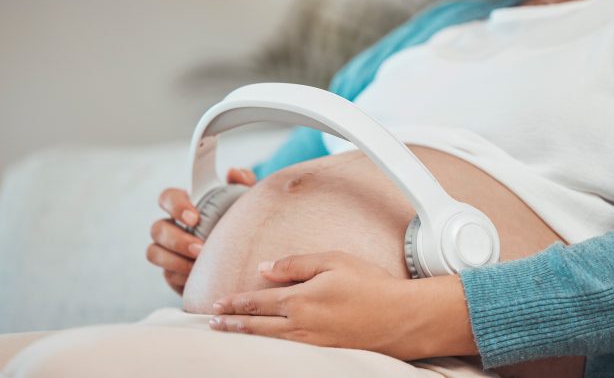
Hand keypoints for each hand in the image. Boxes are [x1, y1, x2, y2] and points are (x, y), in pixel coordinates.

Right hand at [147, 167, 256, 294]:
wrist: (243, 258)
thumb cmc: (239, 223)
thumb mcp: (245, 201)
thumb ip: (243, 182)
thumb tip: (234, 173)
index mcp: (186, 205)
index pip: (167, 197)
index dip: (175, 206)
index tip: (194, 218)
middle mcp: (172, 226)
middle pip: (157, 228)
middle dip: (176, 239)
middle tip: (200, 247)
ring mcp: (169, 250)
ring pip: (154, 252)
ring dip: (174, 259)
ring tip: (199, 264)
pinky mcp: (172, 272)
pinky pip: (167, 275)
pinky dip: (181, 275)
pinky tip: (199, 276)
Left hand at [210, 251, 476, 359]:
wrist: (401, 318)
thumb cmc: (371, 284)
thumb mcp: (333, 260)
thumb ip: (296, 264)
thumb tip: (265, 268)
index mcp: (300, 299)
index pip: (257, 301)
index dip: (235, 302)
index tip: (217, 304)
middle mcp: (300, 325)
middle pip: (256, 325)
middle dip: (232, 323)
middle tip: (212, 324)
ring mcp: (311, 343)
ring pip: (268, 341)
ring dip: (245, 336)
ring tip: (229, 334)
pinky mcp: (324, 353)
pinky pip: (286, 350)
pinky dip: (268, 347)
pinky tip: (264, 345)